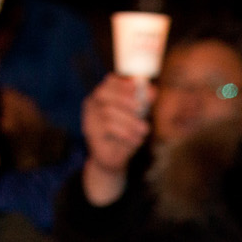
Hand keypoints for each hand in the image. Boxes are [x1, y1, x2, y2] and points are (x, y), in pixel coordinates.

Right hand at [80, 74, 153, 207]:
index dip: (123, 83)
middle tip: (140, 109)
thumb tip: (152, 90)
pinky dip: (126, 133)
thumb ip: (143, 102)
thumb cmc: (126, 133)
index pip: (109, 82)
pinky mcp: (90, 133)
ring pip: (108, 112)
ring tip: (143, 130)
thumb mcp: (137, 117)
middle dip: (124, 99)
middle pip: (103, 93)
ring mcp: (89, 118)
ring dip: (130, 121)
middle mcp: (92, 104)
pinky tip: (136, 141)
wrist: (114, 159)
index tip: (137, 87)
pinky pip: (108, 128)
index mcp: (103, 96)